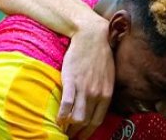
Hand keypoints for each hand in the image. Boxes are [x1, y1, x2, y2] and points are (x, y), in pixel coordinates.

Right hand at [60, 17, 113, 139]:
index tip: (80, 137)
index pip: (96, 121)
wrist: (92, 36)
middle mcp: (96, 94)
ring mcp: (84, 88)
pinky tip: (57, 119)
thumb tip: (97, 107)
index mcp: (106, 94)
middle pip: (86, 122)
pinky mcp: (71, 81)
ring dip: (68, 127)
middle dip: (76, 133)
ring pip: (76, 118)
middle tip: (69, 136)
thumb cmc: (100, 56)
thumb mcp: (108, 76)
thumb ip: (103, 92)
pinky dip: (61, 115)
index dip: (87, 132)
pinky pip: (66, 104)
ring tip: (61, 129)